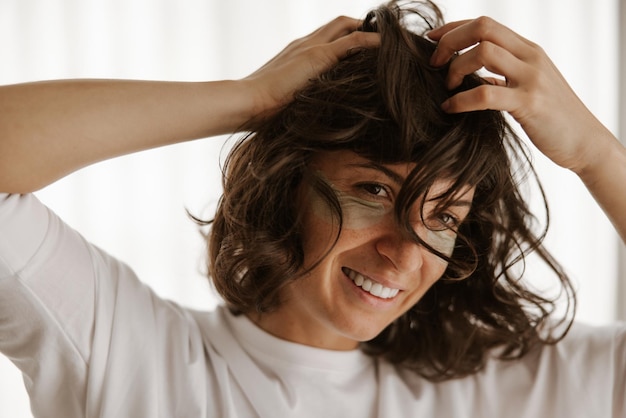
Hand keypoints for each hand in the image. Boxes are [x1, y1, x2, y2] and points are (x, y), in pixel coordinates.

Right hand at [242, 16, 379, 123]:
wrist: (246, 103)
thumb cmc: (261, 110)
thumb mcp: (286, 101)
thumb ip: (301, 98)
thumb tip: (313, 116)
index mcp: (297, 52)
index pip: (327, 35)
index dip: (347, 36)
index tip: (364, 50)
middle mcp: (305, 43)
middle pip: (339, 23)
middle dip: (362, 26)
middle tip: (383, 41)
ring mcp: (311, 47)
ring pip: (347, 26)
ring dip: (370, 30)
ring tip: (391, 41)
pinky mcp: (317, 56)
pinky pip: (353, 41)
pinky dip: (372, 41)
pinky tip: (388, 46)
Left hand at [427, 17, 610, 175]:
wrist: (585, 142)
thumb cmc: (551, 117)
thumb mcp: (526, 86)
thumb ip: (502, 75)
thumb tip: (471, 74)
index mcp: (527, 50)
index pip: (485, 23)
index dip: (454, 28)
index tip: (432, 41)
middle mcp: (530, 57)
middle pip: (482, 27)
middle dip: (450, 42)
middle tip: (434, 65)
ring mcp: (532, 78)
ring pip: (483, 52)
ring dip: (455, 68)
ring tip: (447, 88)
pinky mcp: (530, 104)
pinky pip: (485, 93)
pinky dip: (460, 99)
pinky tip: (450, 108)